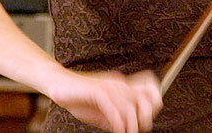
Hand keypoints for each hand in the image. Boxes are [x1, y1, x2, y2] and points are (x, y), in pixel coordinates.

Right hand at [48, 69, 162, 132]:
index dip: (154, 103)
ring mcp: (108, 86)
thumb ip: (113, 116)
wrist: (58, 84)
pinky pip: (113, 108)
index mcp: (121, 85)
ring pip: (129, 106)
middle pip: (143, 97)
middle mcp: (118, 83)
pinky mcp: (97, 91)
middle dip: (145, 116)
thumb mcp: (100, 110)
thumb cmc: (78, 97)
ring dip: (130, 124)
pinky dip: (118, 122)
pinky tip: (117, 130)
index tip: (146, 120)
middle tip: (138, 129)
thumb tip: (126, 127)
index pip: (148, 88)